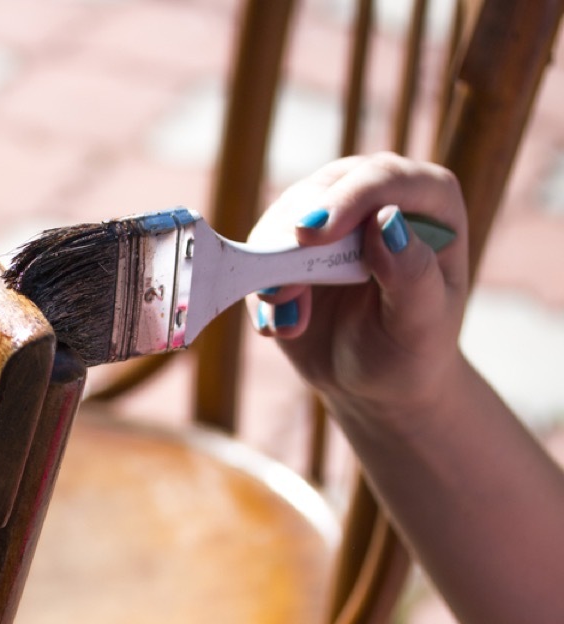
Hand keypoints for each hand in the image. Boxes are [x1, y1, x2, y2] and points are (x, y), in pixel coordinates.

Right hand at [246, 153, 469, 416]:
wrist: (375, 380)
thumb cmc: (411, 350)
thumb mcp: (422, 324)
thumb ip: (412, 274)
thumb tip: (386, 220)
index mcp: (428, 202)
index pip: (384, 178)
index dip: (346, 200)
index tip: (312, 235)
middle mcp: (376, 197)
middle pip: (324, 189)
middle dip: (294, 236)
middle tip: (281, 290)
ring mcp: (329, 216)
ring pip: (284, 216)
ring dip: (274, 268)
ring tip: (290, 324)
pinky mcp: (290, 243)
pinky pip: (260, 251)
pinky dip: (260, 289)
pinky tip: (279, 326)